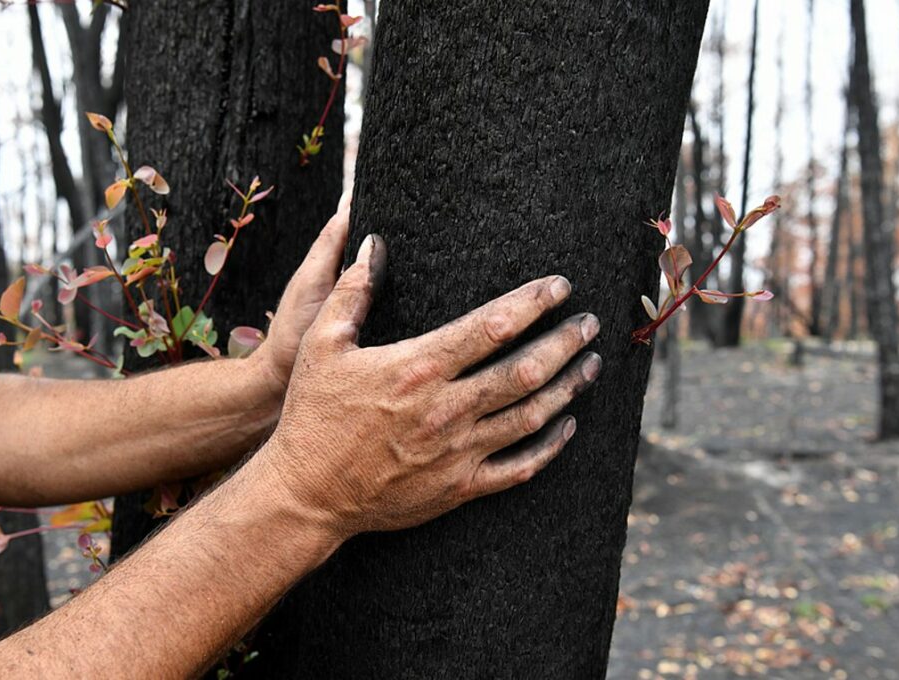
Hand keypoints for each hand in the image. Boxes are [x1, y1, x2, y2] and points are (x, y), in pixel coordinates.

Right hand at [256, 233, 601, 538]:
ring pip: (531, 416)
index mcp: (418, 368)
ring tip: (591, 364)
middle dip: (566, 342)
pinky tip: (567, 425)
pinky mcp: (460, 487)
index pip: (492, 325)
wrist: (307, 493)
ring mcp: (458, 452)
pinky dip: (550, 447)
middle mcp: (447, 409)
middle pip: (525, 370)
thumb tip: (373, 243)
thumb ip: (352, 291)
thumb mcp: (321, 344)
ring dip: (568, 387)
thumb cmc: (312, 415)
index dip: (533, 301)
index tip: (560, 286)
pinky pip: (519, 467)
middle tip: (590, 323)